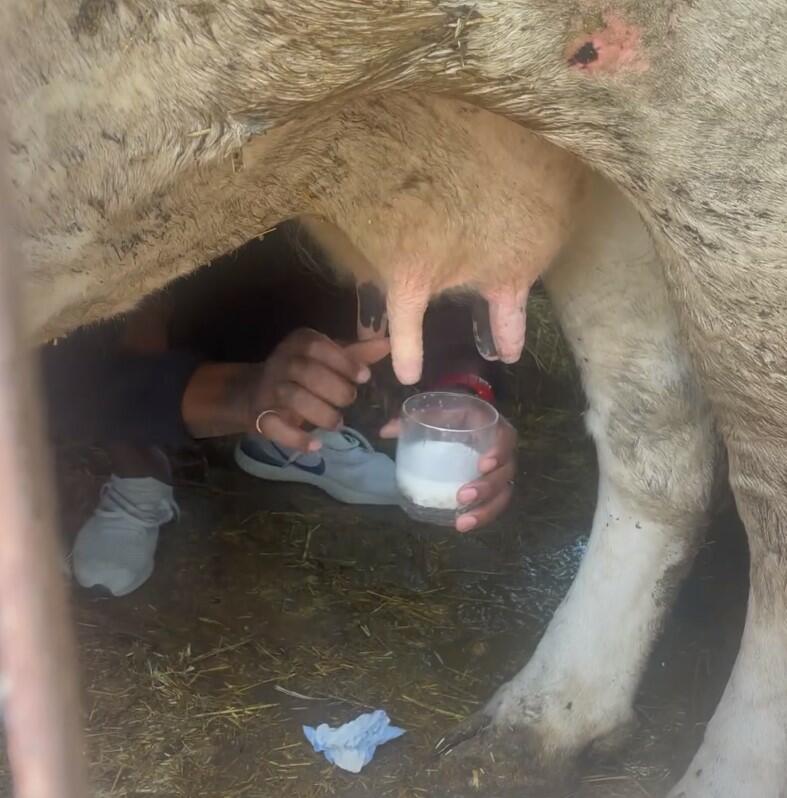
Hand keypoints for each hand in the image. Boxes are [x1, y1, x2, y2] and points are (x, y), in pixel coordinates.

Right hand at [181, 329, 388, 447]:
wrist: (254, 392)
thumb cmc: (302, 373)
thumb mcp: (327, 359)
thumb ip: (356, 354)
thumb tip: (388, 344)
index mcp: (298, 343)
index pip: (317, 347)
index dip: (343, 362)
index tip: (364, 377)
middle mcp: (280, 362)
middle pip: (306, 372)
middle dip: (334, 389)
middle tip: (350, 401)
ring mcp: (268, 389)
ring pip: (292, 398)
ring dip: (320, 413)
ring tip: (337, 423)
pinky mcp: (259, 416)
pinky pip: (274, 426)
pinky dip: (296, 438)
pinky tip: (315, 445)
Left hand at [380, 414, 516, 531]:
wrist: (464, 422)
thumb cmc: (451, 416)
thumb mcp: (437, 412)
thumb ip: (413, 419)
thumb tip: (385, 432)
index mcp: (493, 428)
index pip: (506, 439)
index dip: (499, 452)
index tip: (482, 465)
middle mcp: (502, 452)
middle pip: (505, 473)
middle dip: (487, 488)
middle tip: (462, 497)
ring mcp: (499, 472)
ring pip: (503, 495)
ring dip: (485, 511)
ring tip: (462, 523)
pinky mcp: (493, 488)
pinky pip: (493, 505)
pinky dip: (481, 517)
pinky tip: (461, 525)